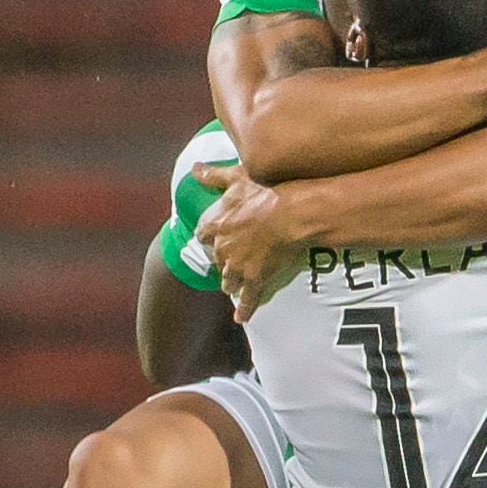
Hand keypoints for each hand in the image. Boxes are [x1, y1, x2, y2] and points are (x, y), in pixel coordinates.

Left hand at [192, 164, 308, 319]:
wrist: (291, 213)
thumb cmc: (265, 192)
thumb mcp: (237, 177)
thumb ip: (214, 176)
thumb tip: (195, 170)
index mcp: (216, 225)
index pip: (203, 235)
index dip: (209, 236)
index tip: (212, 238)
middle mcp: (223, 249)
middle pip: (217, 261)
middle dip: (222, 262)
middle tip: (229, 263)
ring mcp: (238, 266)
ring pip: (228, 281)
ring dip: (231, 283)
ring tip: (234, 287)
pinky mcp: (255, 279)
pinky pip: (247, 299)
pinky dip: (244, 309)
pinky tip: (241, 318)